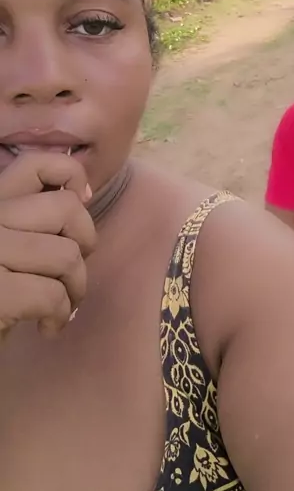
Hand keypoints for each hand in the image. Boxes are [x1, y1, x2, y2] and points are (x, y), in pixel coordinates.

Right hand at [0, 152, 95, 340]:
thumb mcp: (12, 246)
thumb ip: (36, 217)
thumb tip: (83, 193)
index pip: (38, 163)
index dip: (72, 178)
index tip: (81, 205)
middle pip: (66, 209)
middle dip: (84, 245)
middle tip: (69, 274)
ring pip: (66, 255)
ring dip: (75, 289)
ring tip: (60, 307)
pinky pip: (51, 295)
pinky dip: (59, 316)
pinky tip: (45, 327)